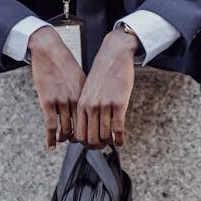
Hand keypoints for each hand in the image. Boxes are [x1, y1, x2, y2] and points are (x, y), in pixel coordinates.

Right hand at [28, 26, 85, 149]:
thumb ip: (85, 94)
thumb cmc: (65, 63)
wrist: (50, 50)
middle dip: (85, 140)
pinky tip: (51, 146)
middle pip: (82, 128)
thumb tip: (90, 107)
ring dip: (66, 139)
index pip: (94, 120)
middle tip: (84, 146)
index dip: (97, 132)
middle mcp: (76, 100)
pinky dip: (51, 138)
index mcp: (86, 95)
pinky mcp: (47, 102)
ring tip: (64, 140)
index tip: (97, 139)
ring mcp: (62, 102)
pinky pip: (51, 125)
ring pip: (67, 130)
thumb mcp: (81, 79)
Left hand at [75, 29, 137, 147]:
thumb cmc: (103, 73)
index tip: (92, 144)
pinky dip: (120, 139)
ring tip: (113, 142)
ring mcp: (104, 105)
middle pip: (90, 138)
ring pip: (104, 135)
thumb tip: (88, 124)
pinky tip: (121, 141)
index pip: (79, 133)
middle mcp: (90, 107)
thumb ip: (86, 106)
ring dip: (109, 143)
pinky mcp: (119, 103)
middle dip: (97, 146)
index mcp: (81, 104)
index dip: (85, 143)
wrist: (114, 55)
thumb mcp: (88, 90)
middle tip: (103, 146)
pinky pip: (118, 128)